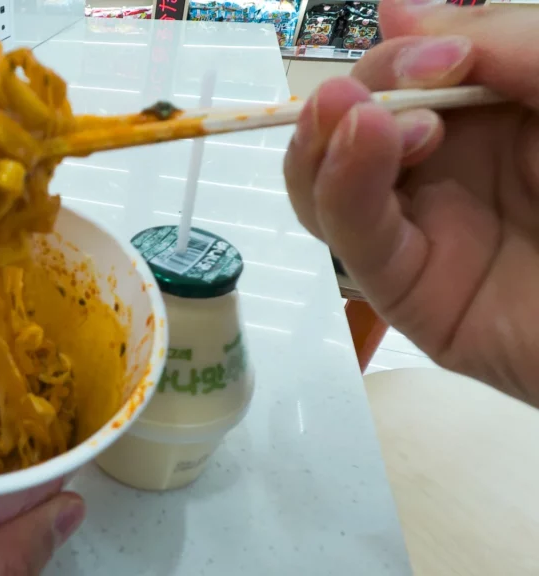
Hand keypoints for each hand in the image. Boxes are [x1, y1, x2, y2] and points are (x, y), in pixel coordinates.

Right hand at [284, 0, 538, 402]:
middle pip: (353, 126)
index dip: (401, 55)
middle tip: (402, 88)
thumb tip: (393, 9)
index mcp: (499, 117)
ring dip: (324, 140)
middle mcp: (453, 171)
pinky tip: (360, 141)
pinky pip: (354, 241)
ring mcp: (429, 233)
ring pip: (326, 184)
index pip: (407, 76)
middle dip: (361, 92)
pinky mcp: (415, 294)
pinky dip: (337, 186)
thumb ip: (505, 41)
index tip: (440, 54)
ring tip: (359, 116)